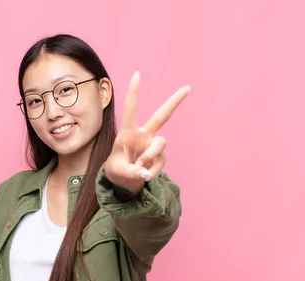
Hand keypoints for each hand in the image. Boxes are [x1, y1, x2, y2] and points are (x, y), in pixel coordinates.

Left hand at [103, 72, 189, 195]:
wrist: (123, 182)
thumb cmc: (117, 169)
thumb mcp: (118, 172)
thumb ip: (131, 172)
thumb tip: (145, 174)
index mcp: (128, 132)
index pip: (131, 110)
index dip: (134, 92)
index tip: (137, 74)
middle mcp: (143, 134)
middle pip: (161, 116)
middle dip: (174, 102)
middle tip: (187, 87)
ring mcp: (153, 145)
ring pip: (161, 143)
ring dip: (151, 156)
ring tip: (139, 170)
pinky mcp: (160, 156)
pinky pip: (161, 161)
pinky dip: (152, 171)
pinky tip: (145, 176)